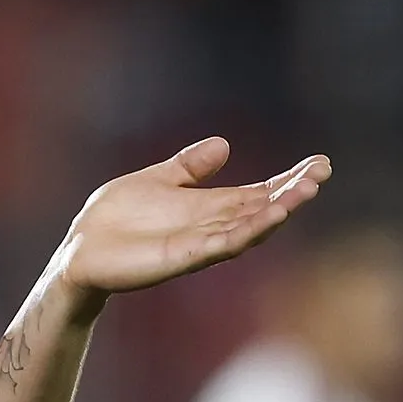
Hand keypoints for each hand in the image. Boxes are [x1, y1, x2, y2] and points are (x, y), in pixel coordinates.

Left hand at [54, 138, 330, 298]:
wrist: (81, 249)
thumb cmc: (115, 219)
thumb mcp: (156, 179)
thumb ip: (190, 166)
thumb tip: (224, 144)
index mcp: (209, 207)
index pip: (258, 193)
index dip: (288, 181)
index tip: (318, 164)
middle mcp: (212, 227)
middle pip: (263, 209)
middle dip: (293, 193)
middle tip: (321, 173)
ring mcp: (201, 244)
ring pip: (250, 228)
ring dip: (278, 211)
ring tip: (304, 192)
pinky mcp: (184, 257)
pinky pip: (223, 244)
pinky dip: (247, 231)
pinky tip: (269, 216)